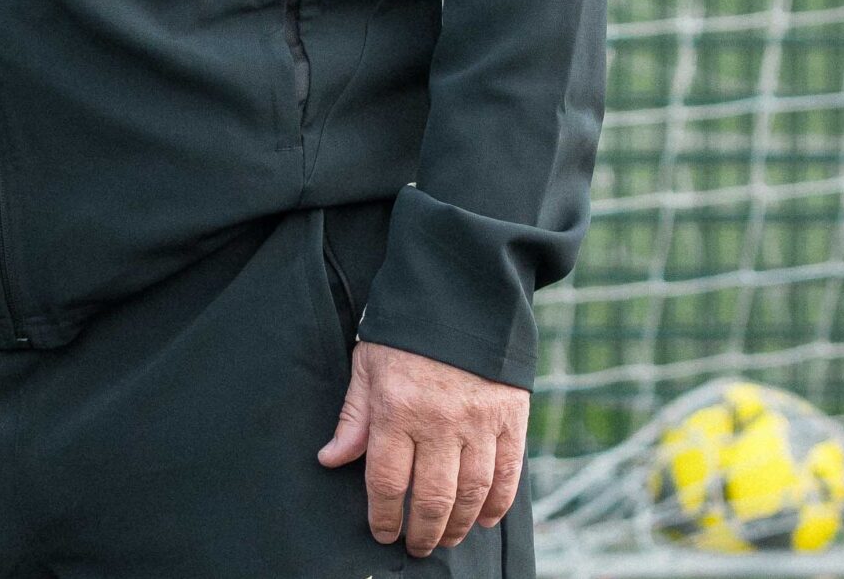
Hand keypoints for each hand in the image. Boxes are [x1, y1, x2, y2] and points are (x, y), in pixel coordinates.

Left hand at [319, 339, 527, 556]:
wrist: (462, 295)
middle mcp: (440, 421)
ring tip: (444, 539)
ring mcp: (480, 423)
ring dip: (457, 526)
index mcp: (397, 407)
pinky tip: (481, 519)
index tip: (381, 533)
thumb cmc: (405, 332)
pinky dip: (495, 505)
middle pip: (431, 497)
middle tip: (415, 548)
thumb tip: (331, 459)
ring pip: (471, 494)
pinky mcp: (512, 420)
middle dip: (421, 532)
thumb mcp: (368, 365)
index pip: (386, 479)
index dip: (382, 515)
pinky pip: (507, 476)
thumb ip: (354, 417)